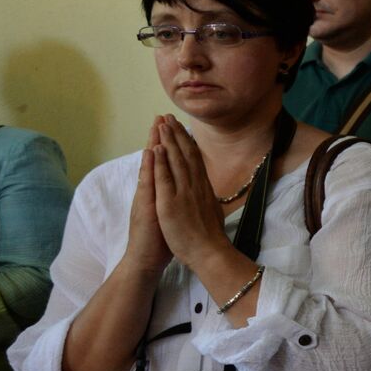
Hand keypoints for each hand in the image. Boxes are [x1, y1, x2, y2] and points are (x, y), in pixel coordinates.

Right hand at [123, 123, 171, 274]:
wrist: (146, 259)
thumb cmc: (163, 239)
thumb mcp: (172, 214)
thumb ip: (176, 198)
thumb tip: (189, 188)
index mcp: (162, 192)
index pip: (167, 164)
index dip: (170, 145)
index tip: (174, 126)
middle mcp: (152, 191)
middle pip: (156, 160)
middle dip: (161, 137)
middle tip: (163, 116)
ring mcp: (147, 198)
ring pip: (151, 167)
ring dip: (153, 145)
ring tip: (156, 126)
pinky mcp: (144, 207)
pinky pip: (147, 185)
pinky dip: (149, 168)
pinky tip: (149, 153)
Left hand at [151, 116, 232, 270]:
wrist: (209, 253)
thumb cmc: (210, 237)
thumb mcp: (212, 212)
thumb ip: (207, 199)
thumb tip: (209, 192)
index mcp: (203, 188)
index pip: (194, 160)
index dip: (186, 143)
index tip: (181, 128)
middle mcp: (195, 186)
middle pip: (185, 155)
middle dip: (176, 135)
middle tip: (169, 117)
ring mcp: (183, 193)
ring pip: (175, 162)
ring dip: (168, 142)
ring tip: (162, 124)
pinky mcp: (171, 203)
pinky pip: (165, 179)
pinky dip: (161, 162)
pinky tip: (158, 148)